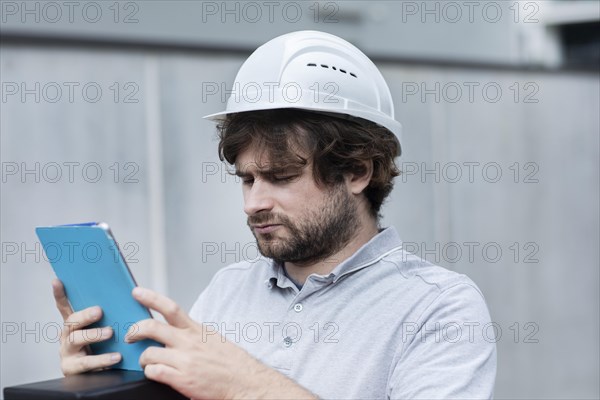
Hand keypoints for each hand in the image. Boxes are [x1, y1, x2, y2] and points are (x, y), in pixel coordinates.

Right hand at [52, 279, 120, 374]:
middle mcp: (67, 337)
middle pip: (71, 322)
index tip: (57, 281)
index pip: (65, 307)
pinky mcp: (71, 369)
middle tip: (99, 311)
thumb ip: (111, 315)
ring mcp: (67, 353)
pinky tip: (116, 357)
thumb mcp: (106, 328)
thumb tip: (131, 295)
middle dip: (84, 315)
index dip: (60, 294)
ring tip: (109, 333)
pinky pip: (86, 363)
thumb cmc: (106, 347)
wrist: (105, 375)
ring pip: (75, 340)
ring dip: (93, 335)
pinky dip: (102, 359)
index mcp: (75, 325)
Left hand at [127, 287, 316, 399]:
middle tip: (129, 335)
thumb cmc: (230, 362)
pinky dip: (150, 373)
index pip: (170, 308)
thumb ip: (191, 333)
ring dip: (144, 359)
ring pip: (148, 353)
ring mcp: (184, 360)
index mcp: (196, 330)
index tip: (136, 292)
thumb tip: (173, 331)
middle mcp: (188, 342)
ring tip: (149, 362)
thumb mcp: (212, 338)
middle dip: (134, 330)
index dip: (150, 298)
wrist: (244, 381)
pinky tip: (157, 374)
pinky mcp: (181, 379)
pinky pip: (153, 373)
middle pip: (151, 327)